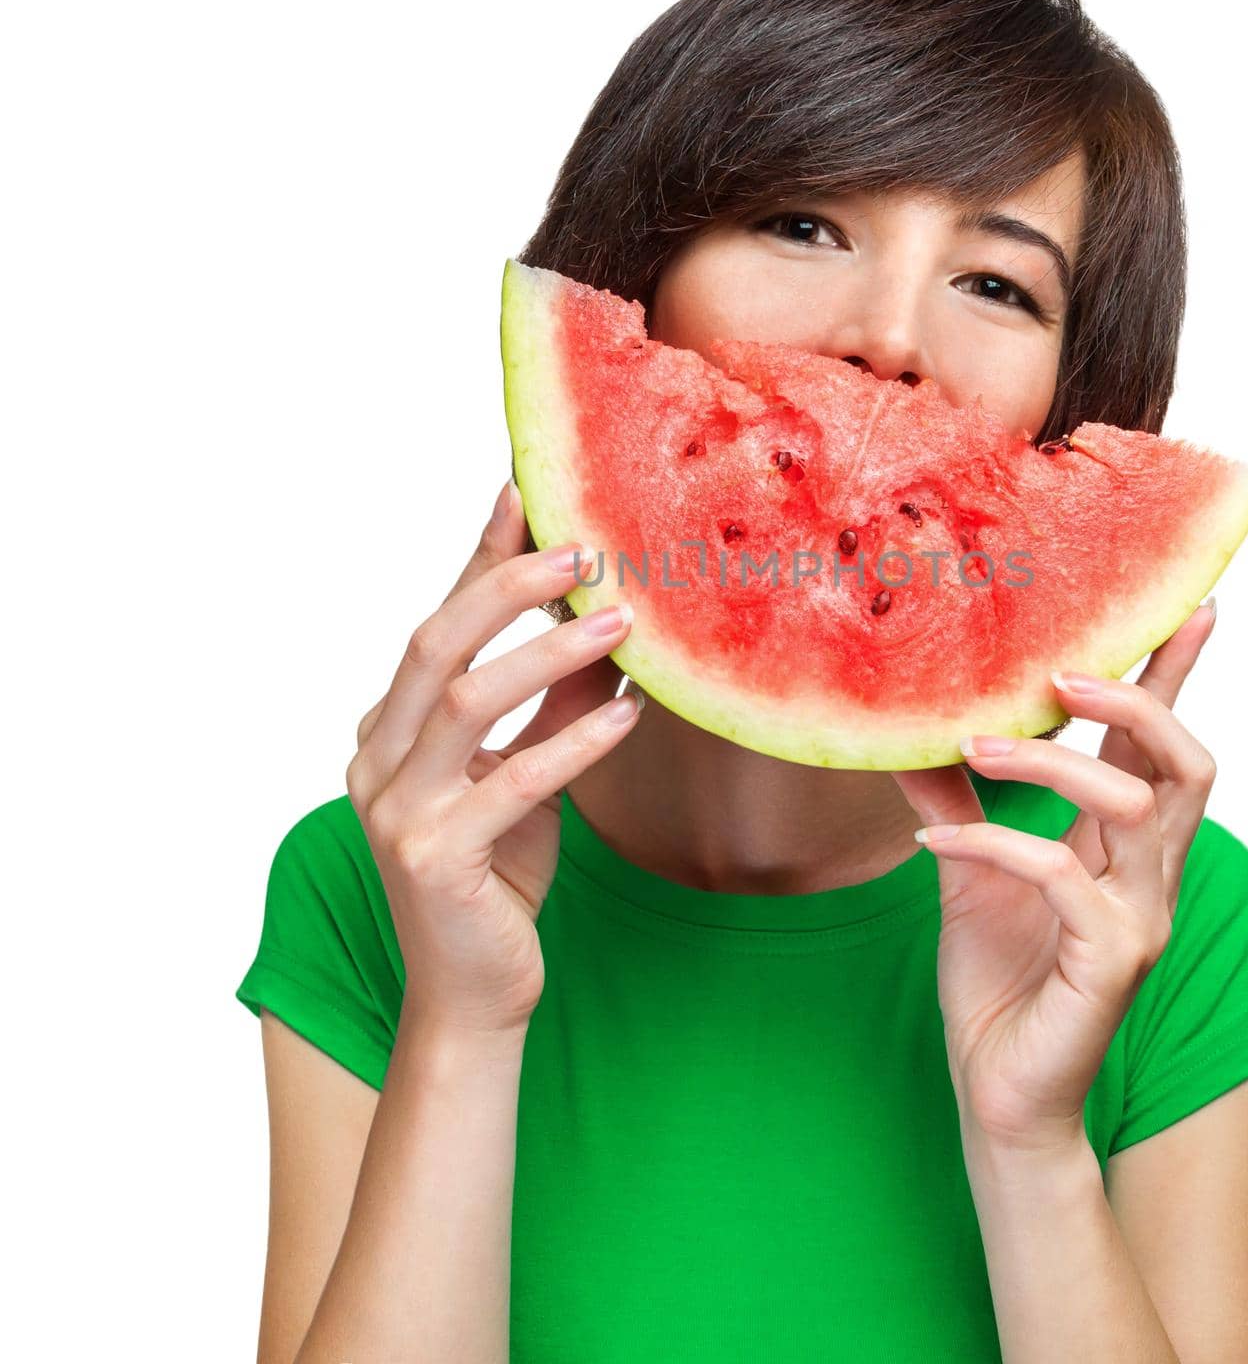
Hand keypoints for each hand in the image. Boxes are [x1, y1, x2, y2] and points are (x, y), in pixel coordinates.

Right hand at [345, 480, 639, 1036]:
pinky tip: (629, 714)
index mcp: (390, 729)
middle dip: (508, 586)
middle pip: (437, 644)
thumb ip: (554, 703)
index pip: (440, 623)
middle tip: (583, 549)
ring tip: (622, 622)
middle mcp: (377, 757)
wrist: (473, 994)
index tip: (527, 495)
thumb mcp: (529, 774)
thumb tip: (608, 624)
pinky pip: (513, 781)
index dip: (482, 558)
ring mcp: (396, 809)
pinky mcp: (434, 857)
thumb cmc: (499, 874)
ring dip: (549, 652)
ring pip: (468, 700)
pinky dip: (575, 741)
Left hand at [893, 599, 1219, 1152]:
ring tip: (973, 744)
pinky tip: (936, 842)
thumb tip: (906, 726)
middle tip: (1059, 674)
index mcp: (1123, 843)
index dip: (1179, 676)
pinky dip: (995, 841)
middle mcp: (1150, 872)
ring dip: (1049, 763)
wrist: (996, 1088)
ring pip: (1133, 805)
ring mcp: (1139, 915)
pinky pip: (1062, 874)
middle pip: (1186, 762)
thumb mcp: (966, 868)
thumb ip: (954, 797)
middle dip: (1136, 701)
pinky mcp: (1112, 959)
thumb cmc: (996, 977)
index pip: (1161, 745)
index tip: (1193, 604)